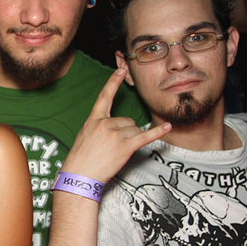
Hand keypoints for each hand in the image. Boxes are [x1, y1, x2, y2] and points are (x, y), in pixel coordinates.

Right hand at [62, 69, 170, 183]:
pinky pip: (145, 137)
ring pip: (135, 130)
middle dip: (125, 133)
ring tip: (116, 153)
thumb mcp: (85, 137)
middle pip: (127, 121)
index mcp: (94, 120)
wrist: (79, 176)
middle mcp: (105, 123)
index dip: (113, 82)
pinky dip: (158, 133)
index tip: (121, 70)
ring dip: (131, 141)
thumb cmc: (80, 160)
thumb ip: (98, 127)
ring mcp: (115, 134)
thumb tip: (114, 127)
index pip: (105, 96)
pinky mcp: (125, 146)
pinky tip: (167, 127)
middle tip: (112, 147)